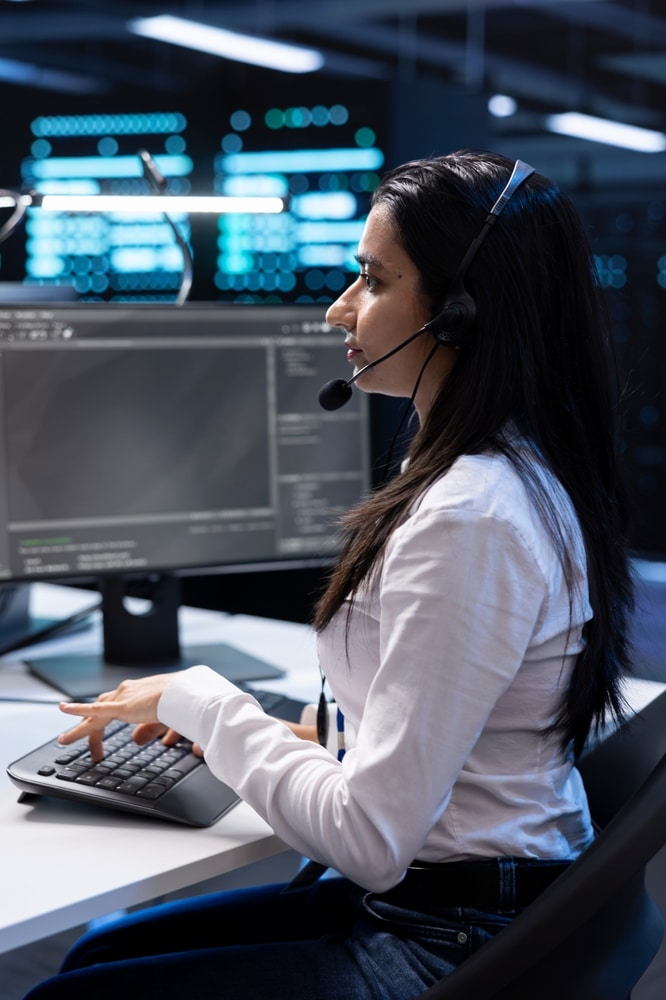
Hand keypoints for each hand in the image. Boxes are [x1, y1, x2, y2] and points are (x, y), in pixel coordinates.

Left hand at [58, 673, 180, 761]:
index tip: (106, 737)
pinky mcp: (122, 706)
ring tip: (66, 741)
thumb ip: (150, 731)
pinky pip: (94, 711)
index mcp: (141, 693)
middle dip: (92, 728)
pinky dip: (77, 711)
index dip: (108, 720)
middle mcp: (129, 691)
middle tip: (91, 749)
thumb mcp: (165, 722)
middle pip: (102, 709)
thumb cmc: (184, 705)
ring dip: (82, 728)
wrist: (189, 696)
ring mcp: (124, 696)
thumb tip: (136, 741)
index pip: (117, 705)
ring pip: (94, 713)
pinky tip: (62, 710)